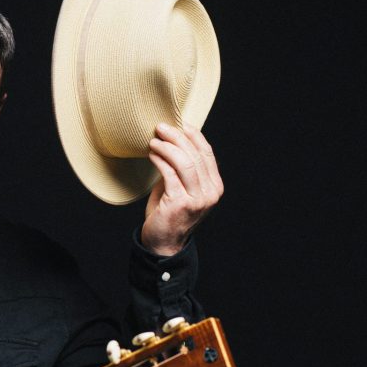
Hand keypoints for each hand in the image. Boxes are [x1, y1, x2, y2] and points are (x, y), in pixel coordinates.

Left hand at [140, 123, 222, 255]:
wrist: (163, 242)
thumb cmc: (169, 213)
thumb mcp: (181, 188)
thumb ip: (182, 169)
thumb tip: (173, 141)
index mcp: (215, 187)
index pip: (207, 154)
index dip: (194, 136)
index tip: (180, 124)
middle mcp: (210, 193)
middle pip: (195, 155)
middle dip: (177, 137)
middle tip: (161, 127)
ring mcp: (197, 199)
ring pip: (184, 162)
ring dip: (167, 147)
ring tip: (154, 140)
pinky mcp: (179, 203)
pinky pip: (169, 174)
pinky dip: (159, 160)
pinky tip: (151, 154)